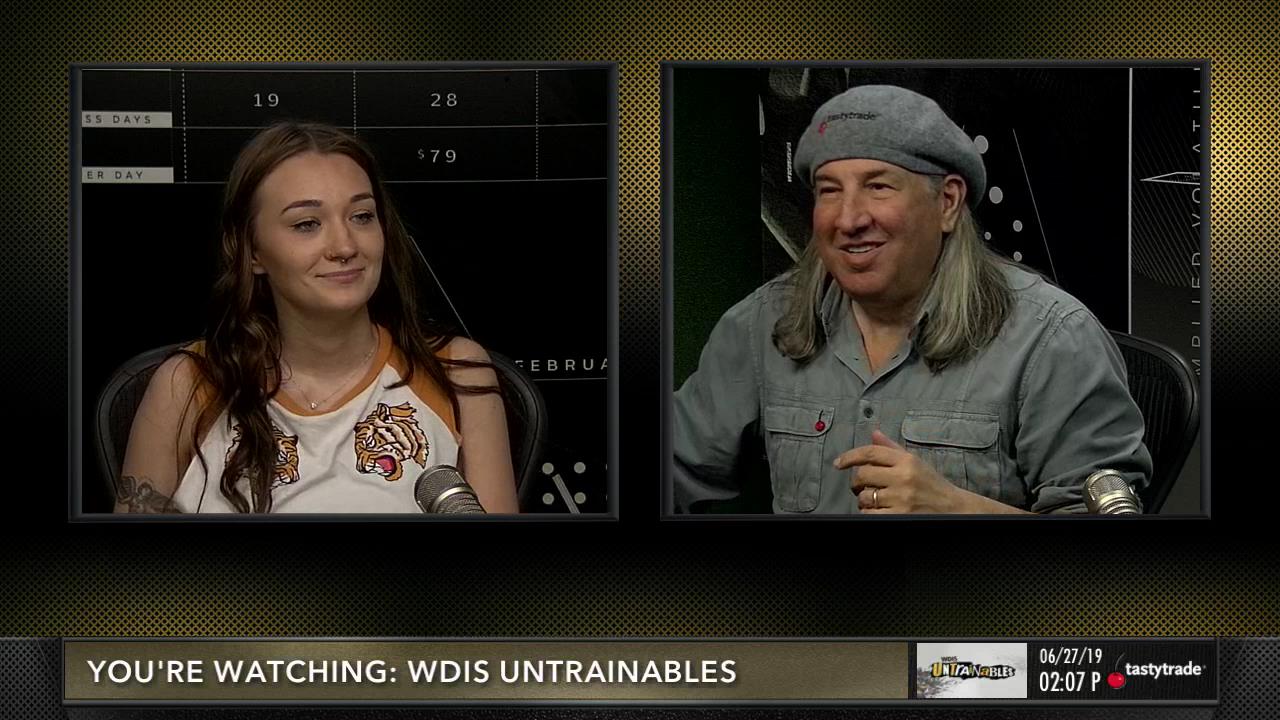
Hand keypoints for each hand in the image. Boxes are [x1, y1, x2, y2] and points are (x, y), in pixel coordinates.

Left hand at [833, 429, 963, 513]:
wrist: (956, 509)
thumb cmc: (932, 485)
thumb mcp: (915, 462)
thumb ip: (892, 449)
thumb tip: (874, 434)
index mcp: (906, 460)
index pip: (870, 452)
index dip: (849, 457)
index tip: (839, 463)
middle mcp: (903, 477)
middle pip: (862, 474)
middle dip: (858, 482)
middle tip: (863, 487)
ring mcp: (901, 498)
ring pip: (864, 496)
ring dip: (864, 500)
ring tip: (875, 501)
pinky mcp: (899, 516)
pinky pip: (870, 514)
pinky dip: (869, 514)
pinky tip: (879, 512)